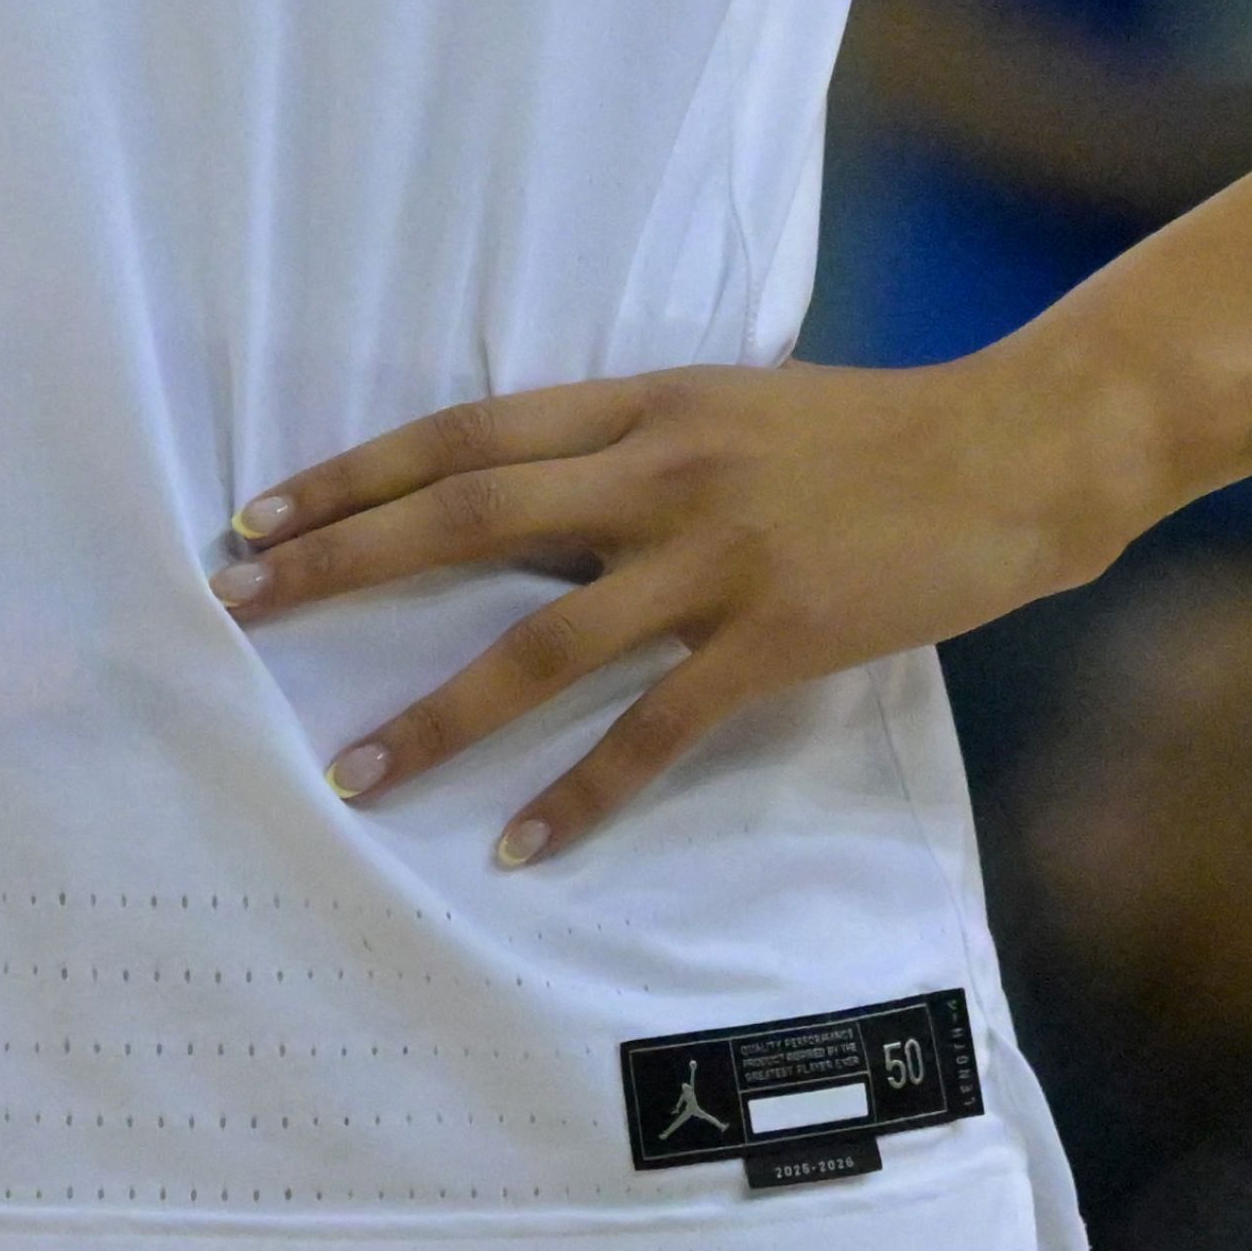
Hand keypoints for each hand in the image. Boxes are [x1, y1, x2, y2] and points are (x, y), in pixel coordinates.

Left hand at [215, 348, 1153, 864]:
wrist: (1014, 449)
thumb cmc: (869, 430)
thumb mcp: (730, 403)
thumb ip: (627, 444)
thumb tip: (513, 492)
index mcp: (643, 402)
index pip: (464, 433)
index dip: (355, 472)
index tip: (258, 511)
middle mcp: (661, 470)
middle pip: (467, 517)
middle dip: (342, 564)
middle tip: (237, 605)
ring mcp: (717, 558)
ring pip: (543, 641)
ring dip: (440, 713)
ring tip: (355, 773)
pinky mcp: (774, 638)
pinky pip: (654, 731)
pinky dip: (581, 794)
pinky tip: (522, 848)